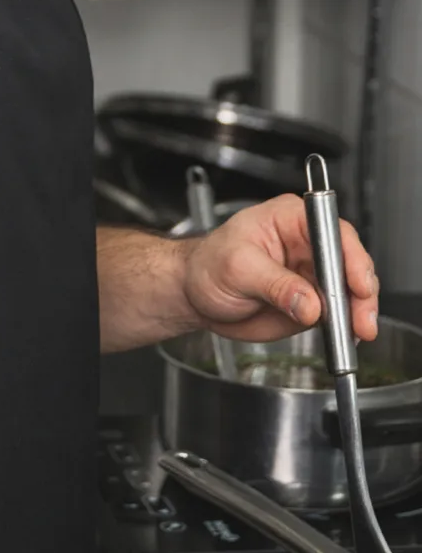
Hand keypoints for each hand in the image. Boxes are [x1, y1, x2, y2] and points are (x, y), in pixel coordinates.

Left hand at [181, 193, 379, 342]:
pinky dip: (345, 328)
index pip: (332, 230)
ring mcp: (312, 274)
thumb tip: (309, 303)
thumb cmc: (208, 265)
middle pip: (350, 262)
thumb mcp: (237, 268)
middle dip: (361, 293)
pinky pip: (338, 314)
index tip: (359, 284)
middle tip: (361, 321)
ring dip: (357, 314)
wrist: (196, 294)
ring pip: (350, 291)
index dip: (351, 256)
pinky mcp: (312, 301)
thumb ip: (275, 285)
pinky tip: (345, 339)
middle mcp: (307, 243)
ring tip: (355, 334)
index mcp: (290, 218)